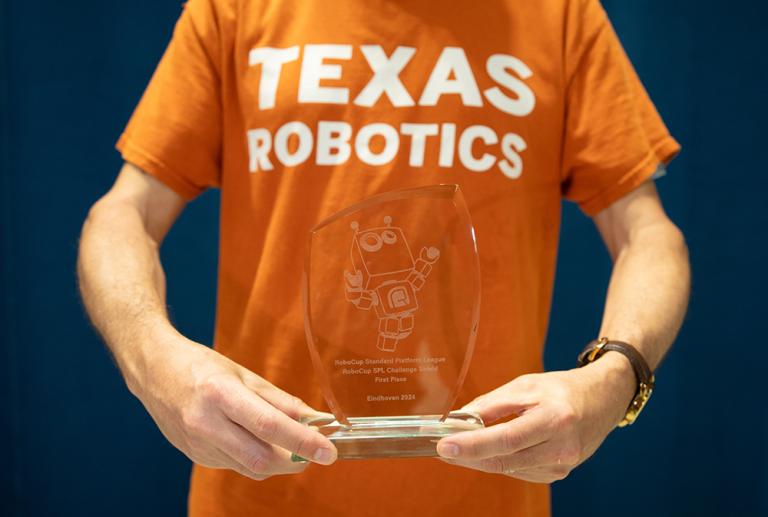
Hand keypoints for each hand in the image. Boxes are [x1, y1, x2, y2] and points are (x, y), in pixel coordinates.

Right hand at [127, 331, 336, 480]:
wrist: (153, 370)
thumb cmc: (200, 366)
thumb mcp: (244, 374)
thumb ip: (280, 400)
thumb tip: (315, 419)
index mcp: (220, 394)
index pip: (269, 426)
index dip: (303, 441)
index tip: (328, 451)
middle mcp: (205, 423)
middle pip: (260, 457)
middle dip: (295, 460)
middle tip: (316, 452)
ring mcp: (197, 444)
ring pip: (250, 467)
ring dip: (278, 461)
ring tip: (291, 444)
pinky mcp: (195, 456)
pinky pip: (236, 465)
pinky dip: (255, 458)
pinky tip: (258, 441)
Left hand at [436, 352, 634, 482]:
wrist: (603, 400)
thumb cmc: (562, 389)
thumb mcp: (526, 385)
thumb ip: (492, 404)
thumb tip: (459, 419)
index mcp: (555, 419)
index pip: (506, 439)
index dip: (472, 445)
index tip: (445, 445)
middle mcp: (562, 448)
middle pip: (504, 460)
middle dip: (469, 457)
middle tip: (443, 449)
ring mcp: (562, 465)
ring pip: (508, 468)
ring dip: (481, 459)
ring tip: (460, 446)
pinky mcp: (558, 473)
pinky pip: (519, 470)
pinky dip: (499, 461)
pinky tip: (488, 450)